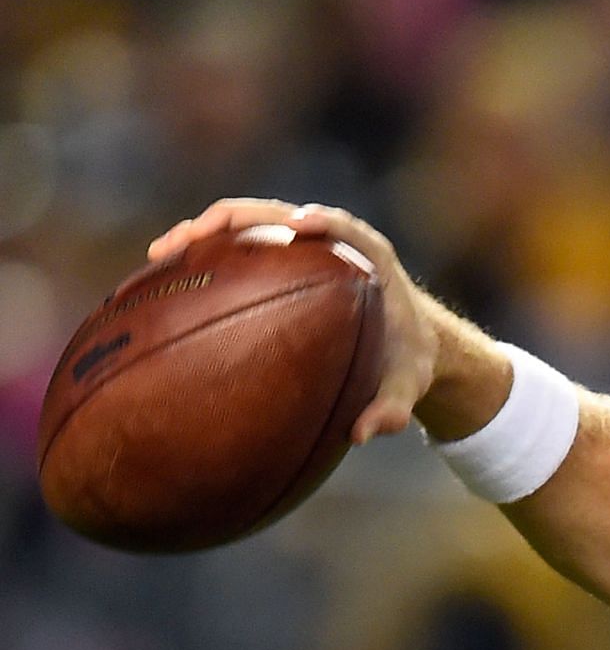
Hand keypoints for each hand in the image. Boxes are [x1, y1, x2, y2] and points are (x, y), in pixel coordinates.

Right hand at [149, 199, 439, 444]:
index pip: (346, 228)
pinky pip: (242, 250)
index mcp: (372, 260)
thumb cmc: (408, 363)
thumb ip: (394, 409)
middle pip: (281, 215)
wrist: (408, 347)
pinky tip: (167, 278)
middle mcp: (334, 244)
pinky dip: (207, 256)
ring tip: (161, 253)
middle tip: (192, 238)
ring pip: (251, 226)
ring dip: (206, 231)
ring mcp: (304, 248)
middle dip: (236, 219)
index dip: (322, 221)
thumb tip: (362, 434)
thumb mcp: (409, 387)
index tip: (296, 225)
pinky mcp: (283, 261)